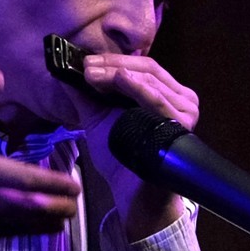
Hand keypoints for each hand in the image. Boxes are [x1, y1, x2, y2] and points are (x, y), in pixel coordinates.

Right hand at [0, 71, 81, 242]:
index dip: (54, 184)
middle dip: (56, 209)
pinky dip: (18, 233)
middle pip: (28, 208)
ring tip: (62, 220)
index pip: (25, 179)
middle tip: (75, 205)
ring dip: (42, 224)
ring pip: (15, 227)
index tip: (75, 185)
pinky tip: (30, 229)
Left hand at [79, 54, 198, 239]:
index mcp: (166, 95)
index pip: (143, 67)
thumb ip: (86, 96)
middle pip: (148, 68)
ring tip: (93, 73)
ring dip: (118, 72)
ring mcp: (184, 111)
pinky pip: (157, 99)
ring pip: (150, 79)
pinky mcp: (181, 124)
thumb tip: (64, 71)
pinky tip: (118, 78)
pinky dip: (135, 86)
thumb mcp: (98, 120)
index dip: (114, 60)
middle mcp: (181, 100)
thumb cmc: (120, 157)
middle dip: (113, 64)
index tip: (86, 62)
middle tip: (87, 66)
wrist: (131, 190)